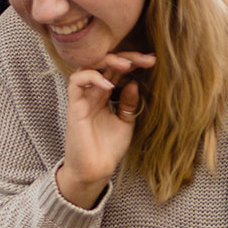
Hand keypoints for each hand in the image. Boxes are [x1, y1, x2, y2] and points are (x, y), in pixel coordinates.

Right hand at [57, 50, 155, 207]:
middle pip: (105, 63)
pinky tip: (109, 86)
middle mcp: (93, 92)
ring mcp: (83, 98)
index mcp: (106, 94)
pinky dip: (92, 78)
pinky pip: (76, 82)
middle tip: (146, 59)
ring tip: (127, 65)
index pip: (118, 69)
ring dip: (108, 61)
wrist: (96, 169)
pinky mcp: (74, 106)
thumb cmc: (108, 148)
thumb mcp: (125, 122)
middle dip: (126, 57)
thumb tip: (134, 82)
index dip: (134, 62)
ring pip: (89, 65)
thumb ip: (129, 103)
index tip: (153, 61)